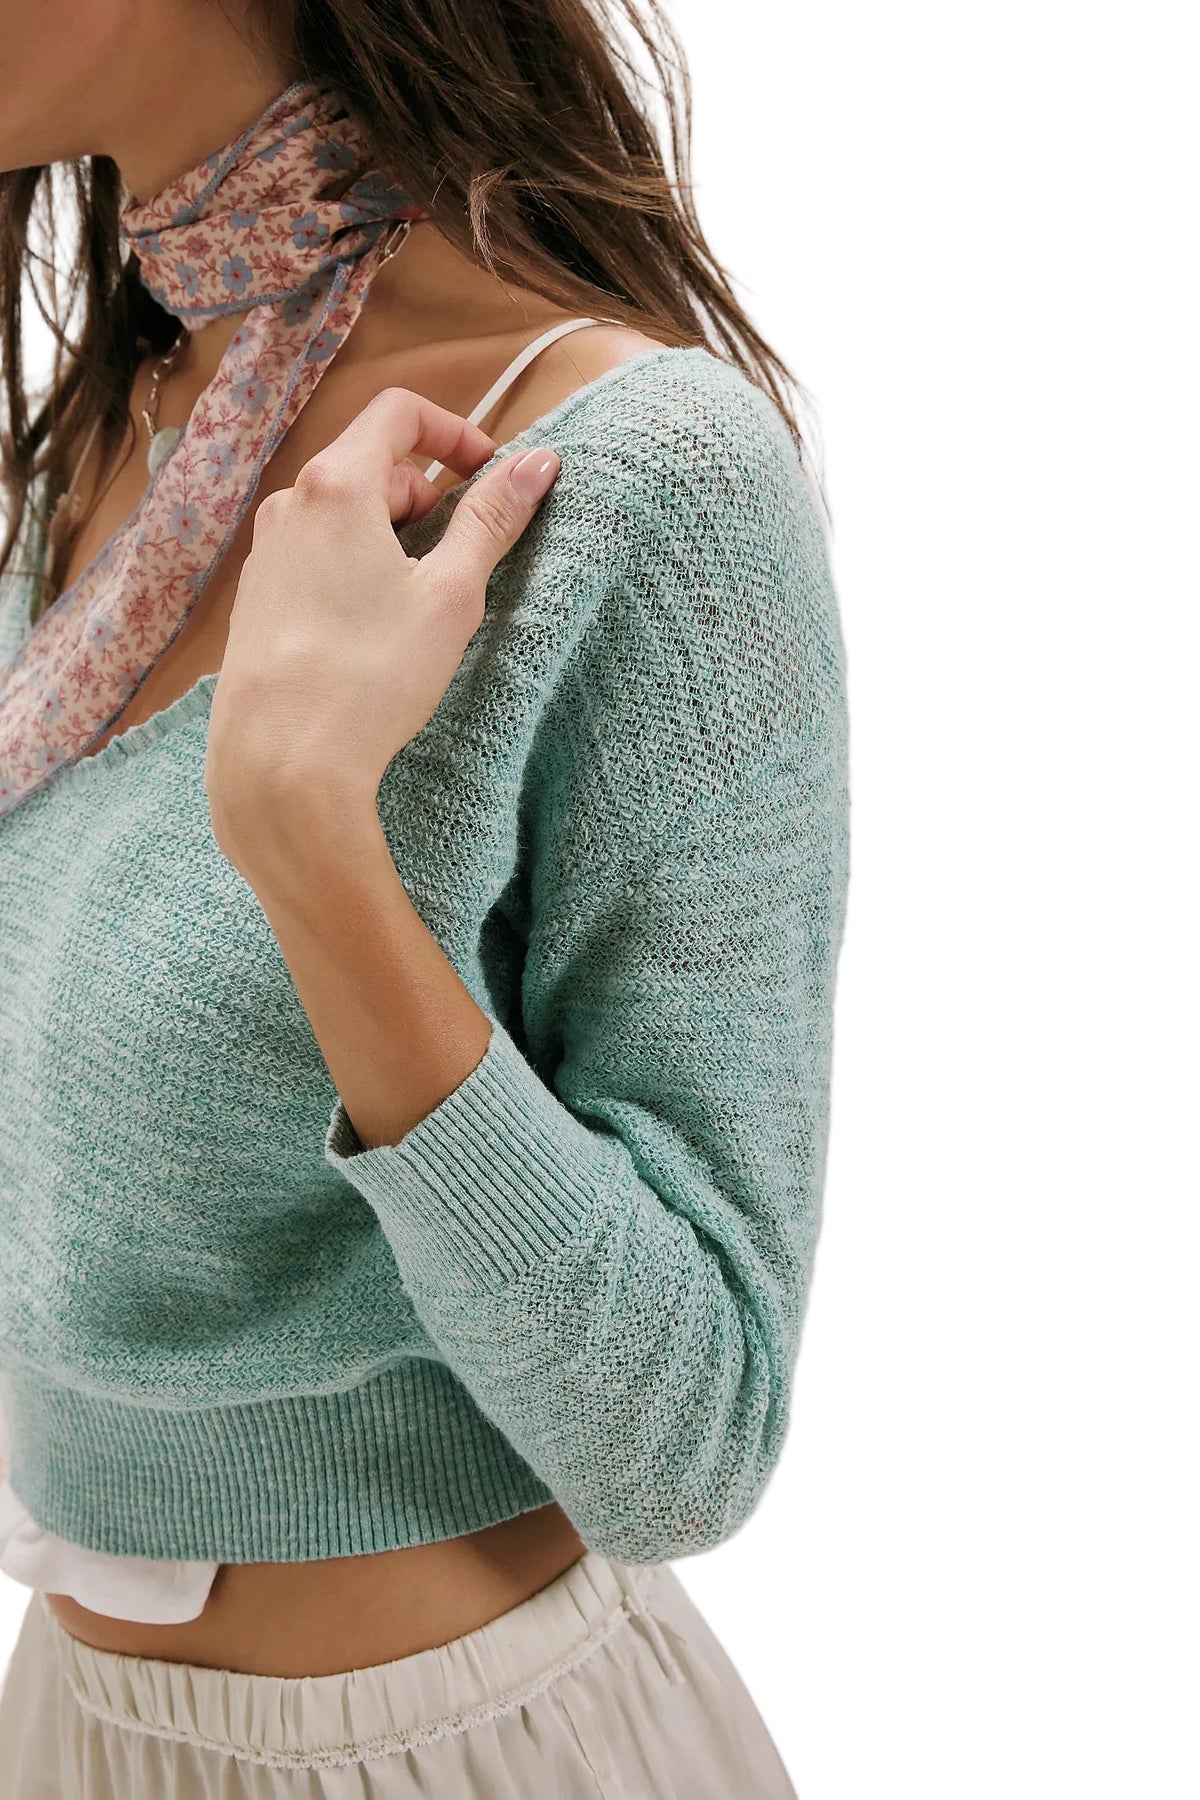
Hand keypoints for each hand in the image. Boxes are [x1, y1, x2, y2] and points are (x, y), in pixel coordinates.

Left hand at [205, 385, 560, 853]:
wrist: (281, 759)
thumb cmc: (370, 674)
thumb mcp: (451, 594)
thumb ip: (492, 520)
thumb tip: (536, 463)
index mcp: (336, 484)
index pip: (400, 413)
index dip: (456, 433)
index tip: (490, 477)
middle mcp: (290, 505)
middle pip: (372, 464)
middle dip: (429, 495)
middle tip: (464, 556)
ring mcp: (268, 552)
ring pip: (344, 514)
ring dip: (394, 535)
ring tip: (423, 601)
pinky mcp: (259, 599)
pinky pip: (318, 555)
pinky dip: (358, 567)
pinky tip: (377, 630)